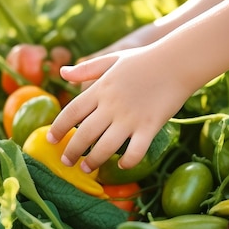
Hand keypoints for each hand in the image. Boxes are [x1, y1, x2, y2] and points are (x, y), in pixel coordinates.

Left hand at [47, 46, 189, 172]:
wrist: (178, 61)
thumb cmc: (145, 59)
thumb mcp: (112, 59)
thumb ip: (87, 68)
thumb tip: (62, 73)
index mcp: (100, 89)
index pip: (71, 112)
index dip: (58, 128)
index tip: (50, 140)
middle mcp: (111, 105)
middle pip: (84, 134)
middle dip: (71, 151)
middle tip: (66, 161)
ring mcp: (130, 118)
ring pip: (105, 147)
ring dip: (93, 161)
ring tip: (86, 168)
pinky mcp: (150, 126)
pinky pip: (135, 151)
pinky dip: (127, 162)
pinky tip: (122, 165)